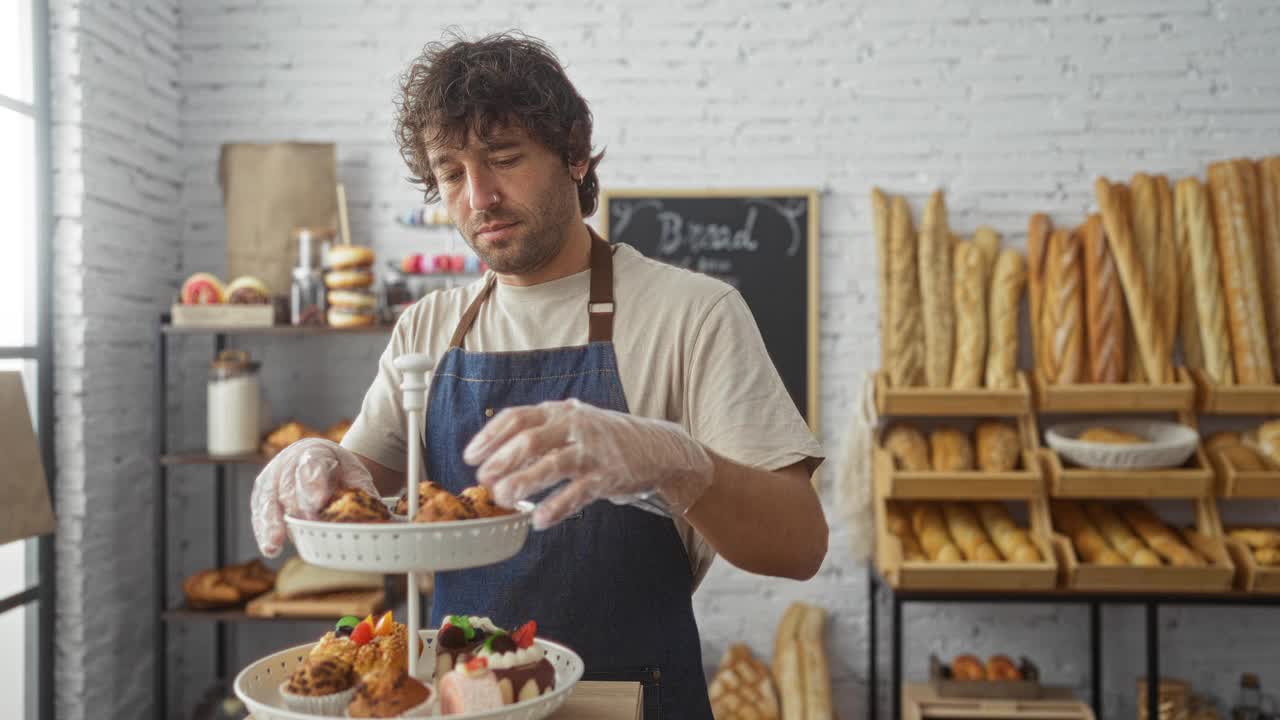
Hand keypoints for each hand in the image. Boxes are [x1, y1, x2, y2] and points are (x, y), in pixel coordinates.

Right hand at [250, 438, 377, 556]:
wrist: (320, 461)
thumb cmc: (338, 471)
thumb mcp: (355, 474)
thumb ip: (361, 490)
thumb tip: (374, 513)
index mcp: (315, 452)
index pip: (312, 466)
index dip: (314, 484)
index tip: (319, 501)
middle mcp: (288, 463)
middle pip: (290, 487)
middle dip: (298, 507)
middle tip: (308, 524)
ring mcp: (271, 478)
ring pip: (269, 501)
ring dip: (272, 523)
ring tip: (276, 542)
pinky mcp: (261, 495)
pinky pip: (259, 514)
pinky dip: (263, 531)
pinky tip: (269, 547)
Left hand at [462, 399, 713, 528]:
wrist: (656, 447)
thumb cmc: (605, 439)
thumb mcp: (573, 424)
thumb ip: (540, 435)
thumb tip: (497, 457)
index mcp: (560, 412)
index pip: (517, 417)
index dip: (490, 437)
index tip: (470, 457)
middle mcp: (575, 426)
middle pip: (530, 440)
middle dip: (501, 462)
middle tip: (484, 482)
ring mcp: (592, 451)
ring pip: (551, 465)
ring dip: (523, 483)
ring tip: (504, 499)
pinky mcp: (607, 476)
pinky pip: (577, 493)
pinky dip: (555, 507)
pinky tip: (538, 521)